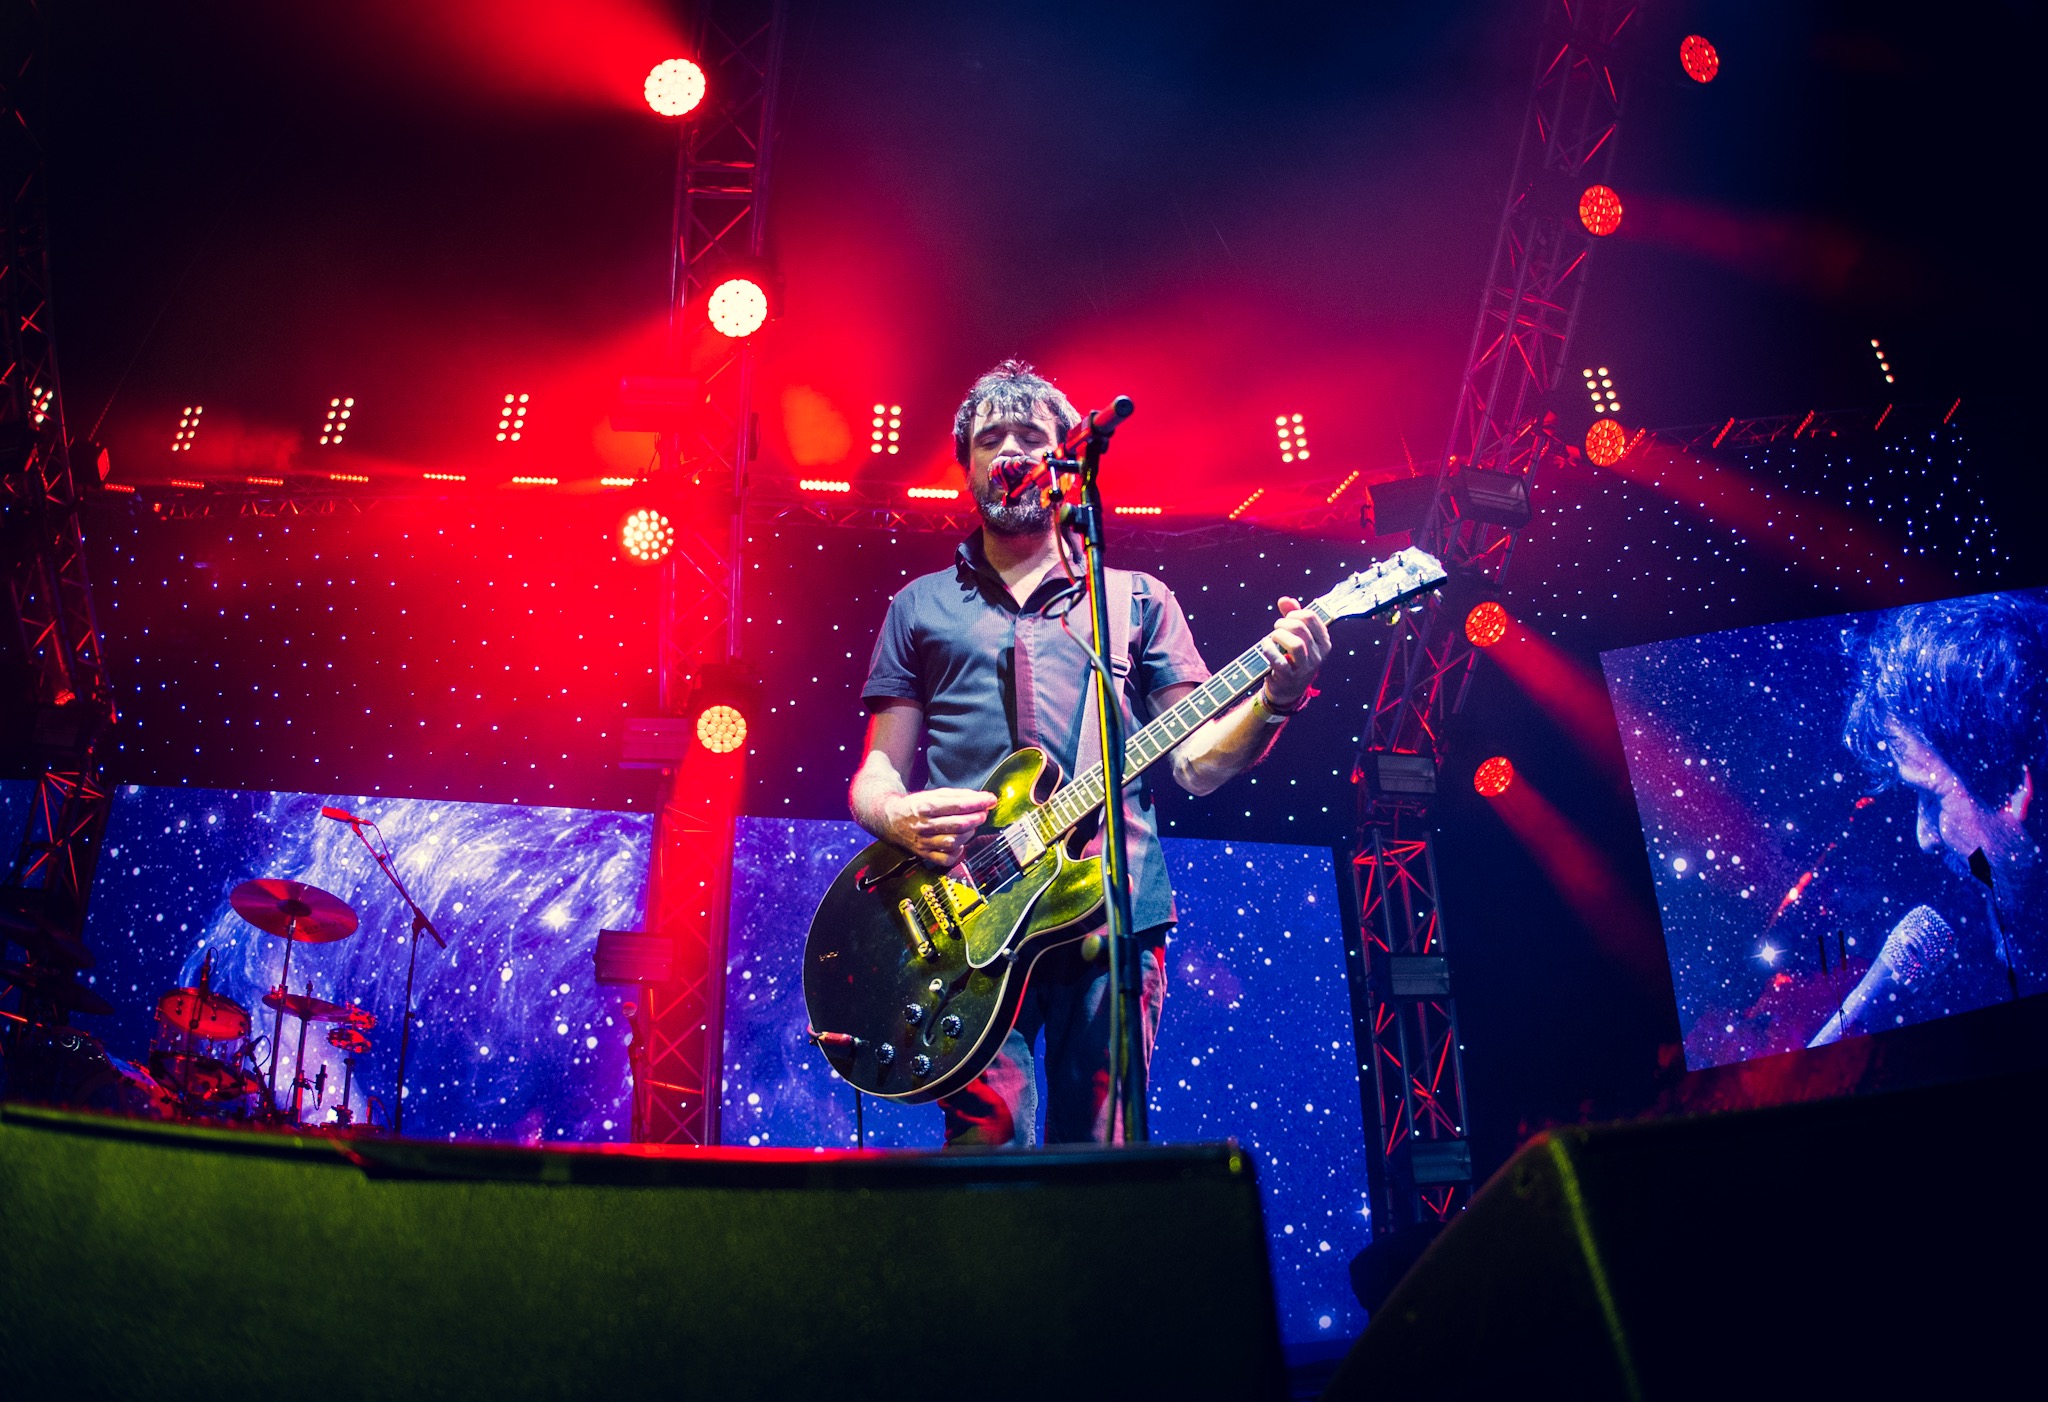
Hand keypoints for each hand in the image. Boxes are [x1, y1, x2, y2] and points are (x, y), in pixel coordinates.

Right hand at [883, 788, 997, 868]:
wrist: (891, 819)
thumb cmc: (917, 805)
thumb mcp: (934, 794)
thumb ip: (959, 796)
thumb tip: (984, 798)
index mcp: (926, 806)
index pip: (957, 805)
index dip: (977, 803)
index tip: (990, 800)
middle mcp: (924, 825)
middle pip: (957, 824)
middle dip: (976, 818)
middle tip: (983, 813)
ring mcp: (924, 842)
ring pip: (953, 842)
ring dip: (968, 834)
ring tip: (971, 827)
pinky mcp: (924, 854)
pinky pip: (945, 859)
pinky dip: (957, 853)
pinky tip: (960, 844)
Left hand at [1260, 596, 1330, 707]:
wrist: (1287, 689)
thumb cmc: (1292, 657)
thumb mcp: (1296, 636)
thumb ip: (1292, 615)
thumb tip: (1285, 600)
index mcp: (1323, 642)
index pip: (1311, 617)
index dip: (1294, 613)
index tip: (1286, 619)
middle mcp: (1318, 655)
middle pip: (1300, 628)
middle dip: (1283, 623)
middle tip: (1276, 629)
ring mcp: (1306, 668)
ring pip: (1295, 644)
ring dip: (1278, 636)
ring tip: (1272, 637)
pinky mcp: (1290, 677)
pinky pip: (1279, 661)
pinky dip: (1269, 650)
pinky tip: (1264, 645)